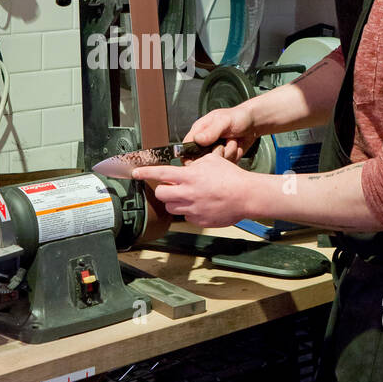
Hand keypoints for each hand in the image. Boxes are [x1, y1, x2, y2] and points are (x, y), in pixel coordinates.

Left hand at [132, 153, 250, 227]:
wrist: (246, 196)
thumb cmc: (232, 177)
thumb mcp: (211, 161)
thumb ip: (194, 164)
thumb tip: (187, 167)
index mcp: (189, 177)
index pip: (160, 174)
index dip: (145, 172)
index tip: (135, 173)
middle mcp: (188, 193)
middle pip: (161, 195)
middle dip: (163, 191)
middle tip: (171, 188)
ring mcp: (192, 209)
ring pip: (171, 208)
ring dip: (175, 202)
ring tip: (189, 196)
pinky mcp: (199, 220)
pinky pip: (186, 217)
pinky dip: (188, 211)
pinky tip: (200, 205)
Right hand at [182, 106, 256, 162]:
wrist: (254, 123)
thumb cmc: (238, 117)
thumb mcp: (224, 121)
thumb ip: (211, 131)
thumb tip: (197, 139)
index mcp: (199, 131)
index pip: (186, 147)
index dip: (191, 156)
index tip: (203, 157)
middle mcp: (205, 142)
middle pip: (201, 159)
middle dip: (218, 153)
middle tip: (227, 142)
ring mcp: (215, 151)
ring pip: (216, 163)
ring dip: (229, 153)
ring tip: (233, 141)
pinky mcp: (225, 157)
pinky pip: (226, 164)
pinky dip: (235, 156)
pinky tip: (237, 146)